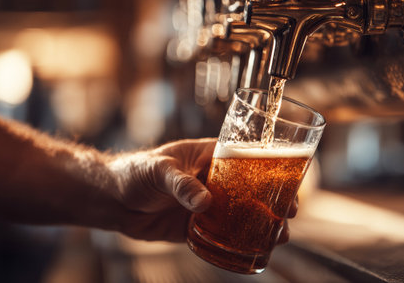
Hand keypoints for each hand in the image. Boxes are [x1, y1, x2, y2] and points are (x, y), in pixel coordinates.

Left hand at [108, 138, 298, 242]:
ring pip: (239, 212)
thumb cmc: (134, 172)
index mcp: (206, 157)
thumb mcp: (158, 171)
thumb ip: (180, 184)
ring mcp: (204, 203)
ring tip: (280, 235)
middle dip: (272, 200)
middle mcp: (210, 180)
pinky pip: (221, 232)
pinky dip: (237, 239)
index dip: (269, 169)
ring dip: (260, 222)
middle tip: (291, 214)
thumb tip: (205, 202)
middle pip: (249, 188)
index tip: (288, 183)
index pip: (244, 159)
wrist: (112, 200)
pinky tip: (253, 247)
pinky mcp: (195, 225)